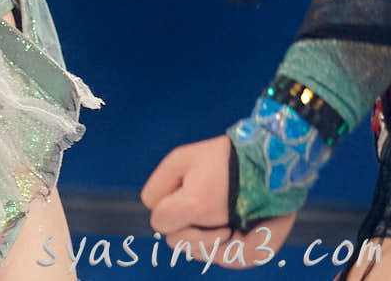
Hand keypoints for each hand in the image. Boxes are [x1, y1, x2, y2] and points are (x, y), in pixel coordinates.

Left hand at [142, 136, 294, 267]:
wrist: (268, 163)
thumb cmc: (221, 158)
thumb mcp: (182, 157)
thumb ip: (158, 184)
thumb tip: (149, 206)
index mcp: (196, 205)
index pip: (159, 221)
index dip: (164, 207)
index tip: (178, 194)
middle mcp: (216, 232)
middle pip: (176, 242)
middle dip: (179, 223)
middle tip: (197, 202)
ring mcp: (236, 247)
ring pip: (198, 253)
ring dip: (198, 237)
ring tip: (213, 212)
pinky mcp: (254, 255)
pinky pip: (222, 260)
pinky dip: (218, 247)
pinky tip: (224, 228)